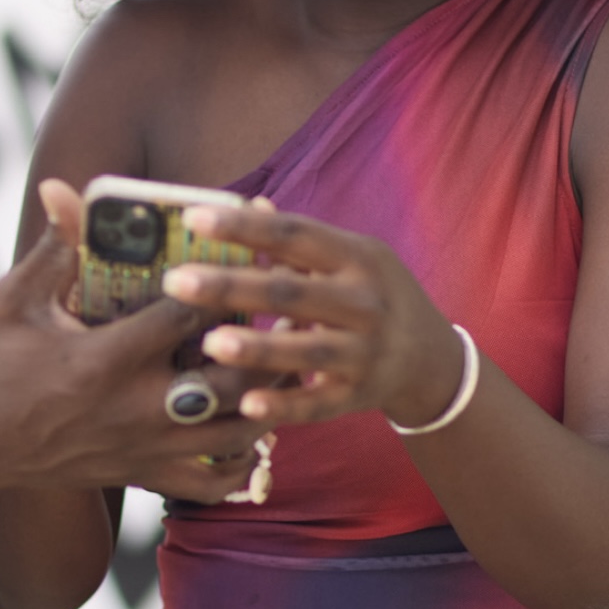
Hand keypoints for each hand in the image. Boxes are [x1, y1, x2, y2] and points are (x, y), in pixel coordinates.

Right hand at [0, 180, 272, 500]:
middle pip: (232, 378)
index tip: (256, 254)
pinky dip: (243, 460)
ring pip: (238, 431)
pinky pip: (213, 482)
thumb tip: (63, 186)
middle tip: (290, 314)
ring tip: (288, 363)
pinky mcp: (144, 476)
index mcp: (106, 358)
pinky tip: (253, 429)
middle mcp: (135, 408)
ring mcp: (145, 448)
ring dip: (269, 398)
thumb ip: (56, 248)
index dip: (229, 282)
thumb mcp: (17, 301)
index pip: (190, 315)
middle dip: (267, 346)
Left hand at [160, 202, 464, 431]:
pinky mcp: (358, 397)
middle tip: (176, 282)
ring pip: (306, 352)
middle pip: (293, 293)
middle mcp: (365, 303)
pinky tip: (247, 405)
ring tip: (209, 342)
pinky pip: (317, 405)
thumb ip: (301, 241)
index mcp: (358, 258)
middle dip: (233, 286)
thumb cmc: (377, 296)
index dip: (245, 226)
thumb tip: (252, 203)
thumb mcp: (352, 259)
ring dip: (258, 348)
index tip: (193, 218)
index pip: (296, 235)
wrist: (431, 359)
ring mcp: (364, 353)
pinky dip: (284, 406)